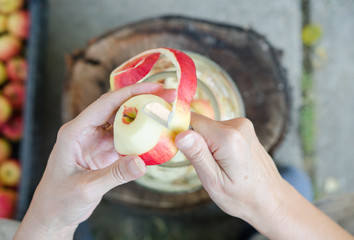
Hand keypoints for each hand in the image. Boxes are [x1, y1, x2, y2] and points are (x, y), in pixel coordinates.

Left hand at [14, 83, 168, 239]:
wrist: (54, 214)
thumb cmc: (59, 200)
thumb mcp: (86, 188)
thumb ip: (114, 175)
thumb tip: (142, 162)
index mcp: (75, 131)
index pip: (106, 103)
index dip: (132, 93)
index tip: (155, 88)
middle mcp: (87, 131)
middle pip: (118, 107)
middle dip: (143, 100)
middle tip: (168, 97)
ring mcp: (97, 140)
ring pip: (124, 121)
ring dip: (144, 116)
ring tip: (166, 111)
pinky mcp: (105, 152)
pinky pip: (126, 138)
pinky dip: (141, 135)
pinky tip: (157, 134)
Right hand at [176, 114, 353, 239]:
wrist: (270, 199)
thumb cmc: (241, 196)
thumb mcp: (213, 181)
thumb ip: (197, 155)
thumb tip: (181, 133)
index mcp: (227, 138)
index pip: (192, 121)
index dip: (183, 135)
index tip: (188, 155)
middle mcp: (238, 125)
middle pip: (201, 125)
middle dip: (198, 144)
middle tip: (209, 167)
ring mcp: (244, 125)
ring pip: (210, 128)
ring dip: (209, 145)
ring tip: (222, 167)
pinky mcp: (245, 128)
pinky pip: (220, 130)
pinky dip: (218, 144)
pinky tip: (228, 161)